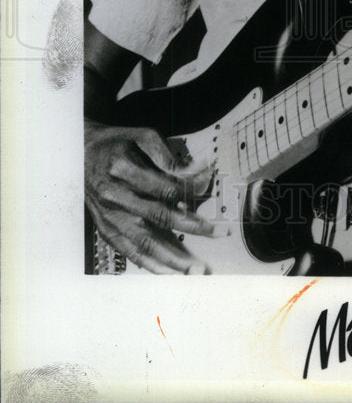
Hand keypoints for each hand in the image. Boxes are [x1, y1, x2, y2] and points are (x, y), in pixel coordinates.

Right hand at [85, 120, 223, 273]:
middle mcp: (114, 195)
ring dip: (170, 257)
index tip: (207, 196)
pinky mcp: (106, 229)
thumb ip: (165, 155)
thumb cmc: (115, 143)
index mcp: (122, 169)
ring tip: (193, 268)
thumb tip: (190, 173)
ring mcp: (109, 216)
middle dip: (189, 226)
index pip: (163, 187)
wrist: (80, 154)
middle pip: (157, 216)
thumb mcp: (140, 135)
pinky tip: (167, 273)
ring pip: (143, 241)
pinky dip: (149, 264)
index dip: (188, 192)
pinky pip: (128, 251)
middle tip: (214, 233)